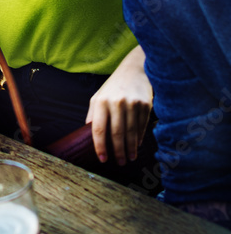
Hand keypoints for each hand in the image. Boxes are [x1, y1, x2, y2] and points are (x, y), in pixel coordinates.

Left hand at [86, 48, 151, 165]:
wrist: (134, 70)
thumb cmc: (113, 87)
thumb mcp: (98, 97)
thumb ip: (93, 115)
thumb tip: (88, 134)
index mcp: (101, 102)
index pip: (99, 129)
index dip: (100, 146)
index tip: (102, 158)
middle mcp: (116, 103)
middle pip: (117, 134)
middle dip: (118, 151)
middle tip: (118, 163)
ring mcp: (132, 104)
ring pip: (131, 132)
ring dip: (130, 148)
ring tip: (129, 158)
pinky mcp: (145, 105)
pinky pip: (142, 126)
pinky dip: (139, 138)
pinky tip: (136, 146)